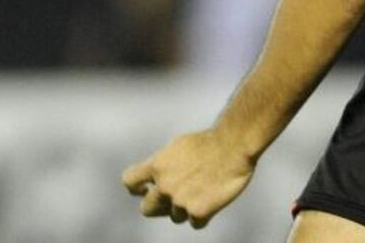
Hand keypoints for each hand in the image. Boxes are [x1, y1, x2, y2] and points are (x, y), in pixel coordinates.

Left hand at [122, 128, 255, 228]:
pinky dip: (203, 215)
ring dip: (186, 208)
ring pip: (175, 216)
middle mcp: (164, 186)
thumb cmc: (211, 140)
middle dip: (158, 205)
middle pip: (147, 209)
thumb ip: (165, 163)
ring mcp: (180, 201)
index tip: (145, 187)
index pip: (130, 181)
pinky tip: (213, 199)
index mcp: (157, 165)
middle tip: (174, 197)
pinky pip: (195, 223)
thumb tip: (158, 178)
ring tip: (203, 191)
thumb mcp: (179, 145)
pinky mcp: (199, 212)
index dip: (137, 187)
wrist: (234, 144)